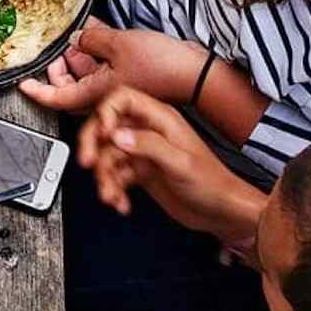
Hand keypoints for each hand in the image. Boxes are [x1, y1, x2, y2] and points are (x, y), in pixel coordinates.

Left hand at [19, 18, 204, 113]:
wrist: (198, 74)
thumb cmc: (163, 68)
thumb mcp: (118, 44)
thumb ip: (92, 40)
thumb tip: (78, 37)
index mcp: (95, 95)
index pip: (56, 98)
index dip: (36, 91)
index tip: (22, 85)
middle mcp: (104, 96)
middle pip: (70, 86)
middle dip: (59, 68)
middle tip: (56, 51)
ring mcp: (118, 89)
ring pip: (88, 76)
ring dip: (80, 56)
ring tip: (79, 34)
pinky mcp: (131, 80)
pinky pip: (106, 68)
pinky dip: (99, 52)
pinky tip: (98, 33)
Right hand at [77, 87, 263, 244]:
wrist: (222, 211)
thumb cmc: (212, 183)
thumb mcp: (179, 162)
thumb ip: (148, 146)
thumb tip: (116, 135)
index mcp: (160, 120)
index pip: (122, 100)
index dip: (105, 113)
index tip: (101, 134)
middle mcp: (148, 132)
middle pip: (106, 128)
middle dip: (93, 147)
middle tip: (88, 164)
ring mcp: (143, 152)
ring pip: (107, 155)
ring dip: (104, 177)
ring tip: (111, 194)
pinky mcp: (140, 171)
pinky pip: (115, 175)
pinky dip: (113, 189)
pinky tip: (121, 202)